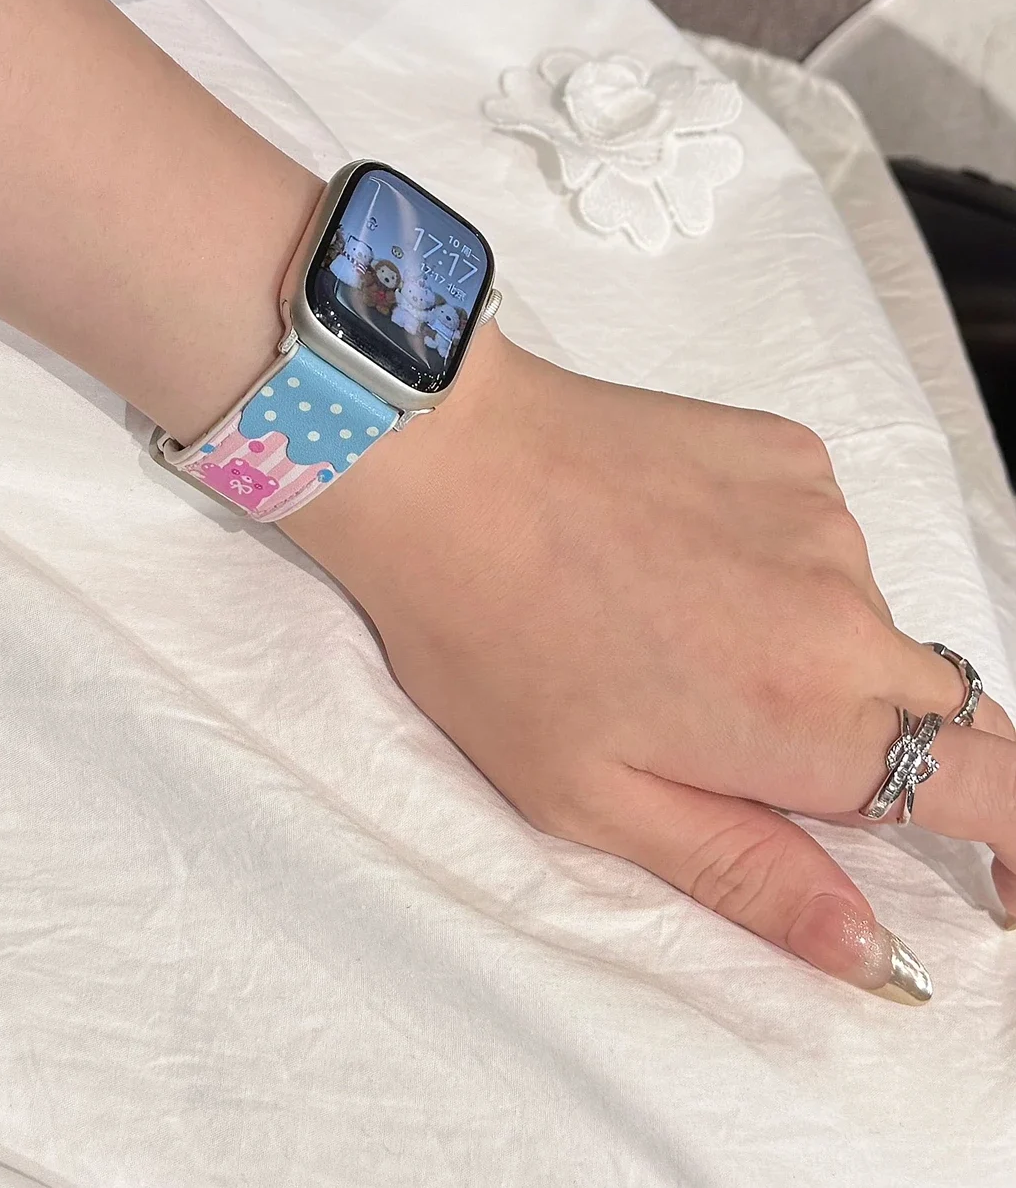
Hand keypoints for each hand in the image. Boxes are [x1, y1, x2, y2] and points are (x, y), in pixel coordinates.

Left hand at [284, 325, 1015, 1001]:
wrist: (444, 463)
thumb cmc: (494, 638)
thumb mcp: (601, 802)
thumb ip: (754, 876)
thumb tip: (872, 952)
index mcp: (812, 721)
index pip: (1000, 792)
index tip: (1003, 881)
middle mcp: (848, 614)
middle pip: (943, 710)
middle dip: (889, 750)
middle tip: (759, 746)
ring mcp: (823, 518)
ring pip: (865, 622)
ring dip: (810, 653)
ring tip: (672, 639)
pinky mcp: (789, 451)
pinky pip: (820, 537)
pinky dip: (775, 568)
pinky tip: (674, 561)